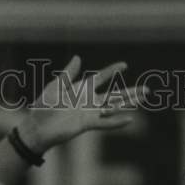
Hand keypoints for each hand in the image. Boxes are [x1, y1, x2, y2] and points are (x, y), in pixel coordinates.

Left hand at [17, 56, 146, 153]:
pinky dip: (117, 121)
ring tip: (144, 99)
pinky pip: (105, 123)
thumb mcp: (55, 86)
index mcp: (81, 89)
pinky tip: (130, 119)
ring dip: (129, 103)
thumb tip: (78, 57)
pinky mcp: (86, 124)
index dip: (112, 71)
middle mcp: (88, 101)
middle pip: (114, 94)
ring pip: (114, 107)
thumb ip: (68, 74)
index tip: (124, 65)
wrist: (37, 127)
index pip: (101, 78)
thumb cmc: (43, 106)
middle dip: (130, 92)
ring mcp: (89, 113)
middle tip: (147, 89)